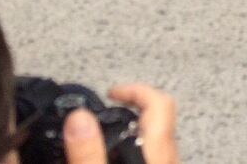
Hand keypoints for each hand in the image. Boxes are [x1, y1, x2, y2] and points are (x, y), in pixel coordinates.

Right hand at [61, 83, 178, 163]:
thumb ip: (88, 152)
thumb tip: (79, 118)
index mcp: (156, 150)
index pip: (158, 101)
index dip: (134, 89)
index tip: (111, 92)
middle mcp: (167, 157)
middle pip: (160, 116)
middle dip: (134, 105)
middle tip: (109, 106)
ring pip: (157, 137)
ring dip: (133, 128)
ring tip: (107, 131)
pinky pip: (152, 153)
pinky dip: (134, 145)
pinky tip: (114, 155)